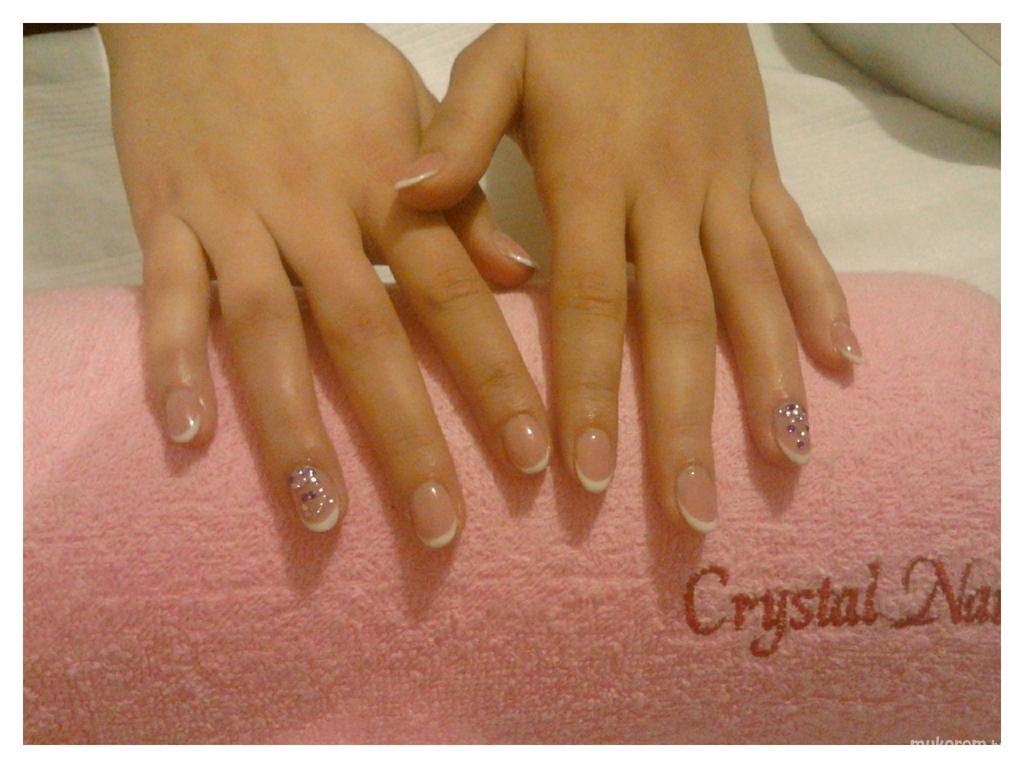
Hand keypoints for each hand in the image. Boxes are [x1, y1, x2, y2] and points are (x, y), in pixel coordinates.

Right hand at [102, 24, 551, 545]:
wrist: (210, 1)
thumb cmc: (324, 61)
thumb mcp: (413, 108)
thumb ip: (465, 197)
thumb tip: (523, 278)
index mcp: (389, 183)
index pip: (453, 295)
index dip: (495, 378)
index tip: (532, 458)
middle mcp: (315, 208)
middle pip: (366, 335)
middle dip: (407, 437)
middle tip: (441, 527)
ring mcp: (235, 215)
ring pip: (267, 331)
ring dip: (292, 426)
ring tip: (322, 512)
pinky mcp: (164, 217)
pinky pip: (167, 297)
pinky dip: (171, 362)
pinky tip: (186, 435)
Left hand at [396, 24, 862, 533]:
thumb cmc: (573, 23)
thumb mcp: (502, 56)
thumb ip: (459, 130)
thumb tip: (408, 197)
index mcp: (594, 173)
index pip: (593, 300)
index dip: (592, 388)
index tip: (587, 472)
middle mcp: (668, 190)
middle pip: (680, 318)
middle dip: (684, 418)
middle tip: (689, 511)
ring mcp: (725, 182)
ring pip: (753, 290)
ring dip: (769, 376)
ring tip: (781, 458)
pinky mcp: (763, 170)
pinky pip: (797, 240)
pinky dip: (822, 299)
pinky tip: (841, 364)